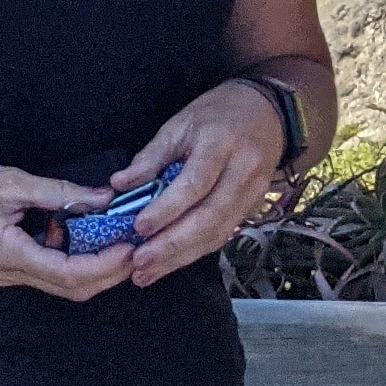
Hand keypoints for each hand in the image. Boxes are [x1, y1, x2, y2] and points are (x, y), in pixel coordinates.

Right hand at [0, 152, 137, 303]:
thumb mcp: (10, 181)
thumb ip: (60, 193)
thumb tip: (102, 199)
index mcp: (7, 254)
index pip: (70, 275)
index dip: (106, 266)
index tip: (130, 247)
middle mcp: (6, 273)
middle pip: (71, 289)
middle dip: (108, 272)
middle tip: (134, 246)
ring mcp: (3, 273)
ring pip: (60, 283)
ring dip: (90, 264)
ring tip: (109, 234)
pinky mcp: (1, 265)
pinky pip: (44, 270)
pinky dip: (67, 255)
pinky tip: (70, 228)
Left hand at [119, 78, 289, 286]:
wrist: (266, 112)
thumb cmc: (216, 115)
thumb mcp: (180, 124)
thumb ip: (151, 156)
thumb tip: (119, 185)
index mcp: (221, 145)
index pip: (194, 184)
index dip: (167, 209)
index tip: (140, 228)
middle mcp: (243, 172)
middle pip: (209, 217)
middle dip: (172, 245)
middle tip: (140, 263)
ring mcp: (253, 193)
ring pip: (218, 233)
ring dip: (181, 257)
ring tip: (148, 272)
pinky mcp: (253, 207)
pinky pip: (224, 234)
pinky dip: (196, 251)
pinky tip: (171, 263)